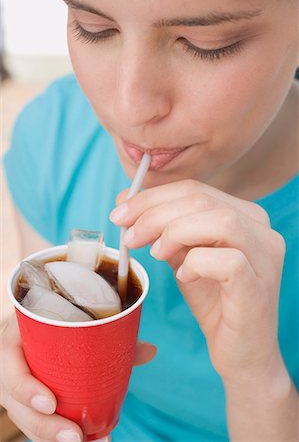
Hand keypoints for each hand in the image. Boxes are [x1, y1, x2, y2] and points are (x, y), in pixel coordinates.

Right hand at [0, 314, 155, 441]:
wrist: (31, 322)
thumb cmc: (53, 319)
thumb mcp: (70, 319)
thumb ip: (110, 336)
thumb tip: (151, 350)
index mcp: (15, 339)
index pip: (10, 366)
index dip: (25, 388)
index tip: (50, 403)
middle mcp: (10, 366)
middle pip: (16, 404)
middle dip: (44, 427)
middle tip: (75, 437)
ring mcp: (13, 385)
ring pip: (23, 418)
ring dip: (49, 436)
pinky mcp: (22, 399)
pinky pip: (31, 420)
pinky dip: (51, 434)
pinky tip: (82, 441)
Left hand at [110, 179, 285, 383]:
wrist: (242, 352)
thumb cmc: (214, 301)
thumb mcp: (183, 256)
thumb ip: (163, 228)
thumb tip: (125, 199)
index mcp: (244, 215)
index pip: (195, 190)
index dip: (152, 198)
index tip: (119, 213)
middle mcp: (261, 230)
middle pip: (202, 200)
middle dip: (154, 213)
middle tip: (128, 235)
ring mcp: (266, 257)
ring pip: (219, 221)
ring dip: (175, 233)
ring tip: (155, 254)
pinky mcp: (259, 286)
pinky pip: (228, 260)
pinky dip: (196, 263)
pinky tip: (183, 276)